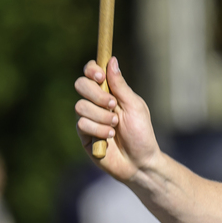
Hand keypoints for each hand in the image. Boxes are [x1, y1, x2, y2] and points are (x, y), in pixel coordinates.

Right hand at [74, 58, 160, 181]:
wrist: (139, 162)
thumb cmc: (141, 133)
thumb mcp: (134, 106)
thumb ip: (121, 85)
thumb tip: (111, 60)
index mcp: (110, 91)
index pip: (92, 72)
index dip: (92, 70)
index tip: (100, 77)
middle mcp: (96, 102)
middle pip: (80, 84)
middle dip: (96, 95)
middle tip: (113, 105)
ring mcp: (88, 118)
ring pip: (80, 106)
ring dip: (101, 116)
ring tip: (115, 126)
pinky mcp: (83, 134)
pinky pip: (82, 124)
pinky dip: (98, 130)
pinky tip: (109, 137)